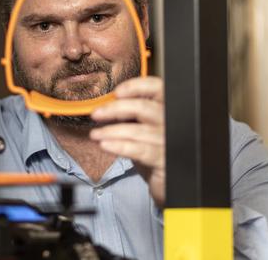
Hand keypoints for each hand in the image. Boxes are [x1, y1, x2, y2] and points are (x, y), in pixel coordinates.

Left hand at [89, 76, 165, 207]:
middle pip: (144, 107)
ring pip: (138, 130)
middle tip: (96, 114)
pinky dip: (120, 146)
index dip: (137, 86)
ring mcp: (169, 142)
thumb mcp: (141, 128)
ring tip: (95, 134)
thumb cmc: (151, 151)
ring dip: (112, 131)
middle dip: (116, 109)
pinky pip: (140, 150)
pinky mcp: (164, 161)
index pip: (157, 88)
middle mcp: (172, 123)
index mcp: (166, 109)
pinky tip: (105, 145)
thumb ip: (130, 114)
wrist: (163, 182)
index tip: (116, 92)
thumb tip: (105, 104)